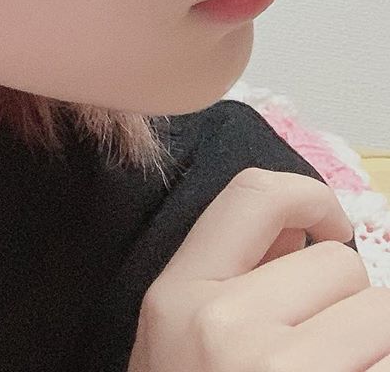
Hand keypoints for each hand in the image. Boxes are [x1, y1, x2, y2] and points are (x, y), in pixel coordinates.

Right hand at [127, 167, 389, 370]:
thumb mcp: (182, 335)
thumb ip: (233, 277)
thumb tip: (303, 232)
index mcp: (180, 291)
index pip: (254, 195)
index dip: (311, 196)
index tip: (333, 226)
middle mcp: (222, 322)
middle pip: (338, 263)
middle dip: (348, 300)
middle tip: (327, 344)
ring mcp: (279, 366)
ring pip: (382, 313)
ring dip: (375, 340)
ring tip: (338, 365)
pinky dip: (382, 366)